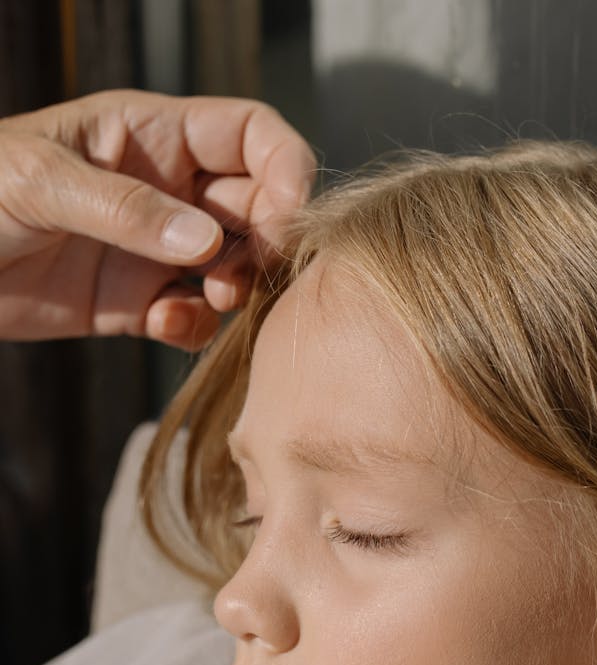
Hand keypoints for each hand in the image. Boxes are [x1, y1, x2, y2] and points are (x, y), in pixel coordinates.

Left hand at [0, 89, 314, 348]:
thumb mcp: (40, 182)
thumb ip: (126, 209)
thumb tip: (204, 242)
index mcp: (151, 135)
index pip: (250, 135)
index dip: (284, 169)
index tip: (284, 218)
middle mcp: (167, 190)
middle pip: (258, 205)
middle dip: (267, 240)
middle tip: (246, 273)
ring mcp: (155, 249)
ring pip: (234, 265)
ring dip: (239, 287)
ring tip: (214, 299)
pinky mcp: (138, 302)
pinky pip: (193, 316)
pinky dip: (194, 327)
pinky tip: (163, 324)